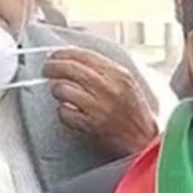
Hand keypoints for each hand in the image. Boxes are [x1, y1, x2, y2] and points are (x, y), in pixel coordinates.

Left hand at [43, 48, 157, 155]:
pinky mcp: (92, 125)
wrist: (145, 139)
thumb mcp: (127, 83)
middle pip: (71, 69)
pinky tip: (69, 111)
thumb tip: (74, 58)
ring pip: (64, 89)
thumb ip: (105, 69)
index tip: (53, 56)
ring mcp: (100, 107)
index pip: (83, 55)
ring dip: (57, 90)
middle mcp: (110, 88)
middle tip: (47, 70)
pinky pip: (65, 113)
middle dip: (53, 67)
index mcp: (119, 74)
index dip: (63, 54)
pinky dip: (63, 111)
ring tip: (60, 92)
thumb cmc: (134, 111)